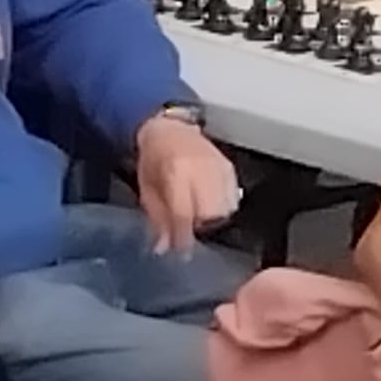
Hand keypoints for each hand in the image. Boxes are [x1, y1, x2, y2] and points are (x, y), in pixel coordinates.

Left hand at [135, 115, 239, 254]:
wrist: (169, 129)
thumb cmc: (153, 159)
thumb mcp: (146, 189)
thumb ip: (157, 218)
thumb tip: (165, 247)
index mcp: (176, 172)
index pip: (184, 212)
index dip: (182, 236)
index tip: (180, 251)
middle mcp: (202, 168)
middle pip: (210, 211)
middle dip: (200, 226)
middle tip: (189, 228)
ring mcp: (219, 166)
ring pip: (226, 206)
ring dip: (213, 217)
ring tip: (200, 216)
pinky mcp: (230, 167)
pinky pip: (234, 196)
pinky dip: (225, 206)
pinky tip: (212, 206)